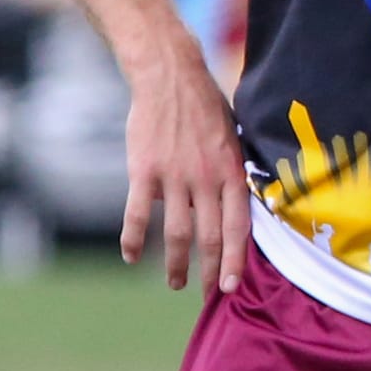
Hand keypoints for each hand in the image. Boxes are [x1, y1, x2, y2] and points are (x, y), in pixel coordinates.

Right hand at [122, 37, 250, 297]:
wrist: (169, 76)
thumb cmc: (205, 107)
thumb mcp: (233, 139)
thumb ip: (233, 176)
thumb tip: (239, 211)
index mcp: (230, 172)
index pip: (238, 227)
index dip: (234, 261)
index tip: (229, 286)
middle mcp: (204, 178)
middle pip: (209, 237)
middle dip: (207, 272)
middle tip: (205, 294)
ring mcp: (173, 176)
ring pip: (175, 233)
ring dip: (174, 264)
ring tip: (174, 282)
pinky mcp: (143, 171)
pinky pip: (137, 215)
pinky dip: (133, 240)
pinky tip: (132, 257)